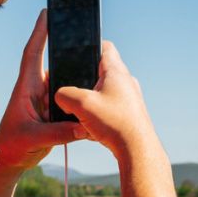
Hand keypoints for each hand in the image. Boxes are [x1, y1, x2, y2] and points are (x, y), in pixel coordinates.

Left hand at [0, 9, 85, 170]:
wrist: (7, 162)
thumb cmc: (11, 147)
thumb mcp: (33, 138)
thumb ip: (57, 133)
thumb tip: (84, 126)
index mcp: (26, 88)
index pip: (33, 53)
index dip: (40, 32)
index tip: (47, 12)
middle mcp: (36, 90)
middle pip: (53, 61)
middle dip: (64, 43)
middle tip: (80, 27)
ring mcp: (45, 100)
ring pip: (64, 79)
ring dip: (76, 70)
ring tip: (95, 58)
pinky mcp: (53, 112)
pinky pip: (70, 97)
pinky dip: (80, 93)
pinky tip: (95, 91)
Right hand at [55, 40, 158, 160]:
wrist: (137, 150)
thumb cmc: (114, 123)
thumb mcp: (81, 105)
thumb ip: (64, 94)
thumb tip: (60, 96)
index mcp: (116, 71)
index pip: (104, 46)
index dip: (88, 46)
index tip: (75, 54)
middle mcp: (126, 81)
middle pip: (101, 71)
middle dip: (84, 79)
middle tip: (71, 89)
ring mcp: (130, 97)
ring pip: (104, 91)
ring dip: (91, 99)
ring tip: (79, 111)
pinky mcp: (130, 113)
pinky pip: (110, 107)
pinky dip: (99, 113)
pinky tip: (91, 126)